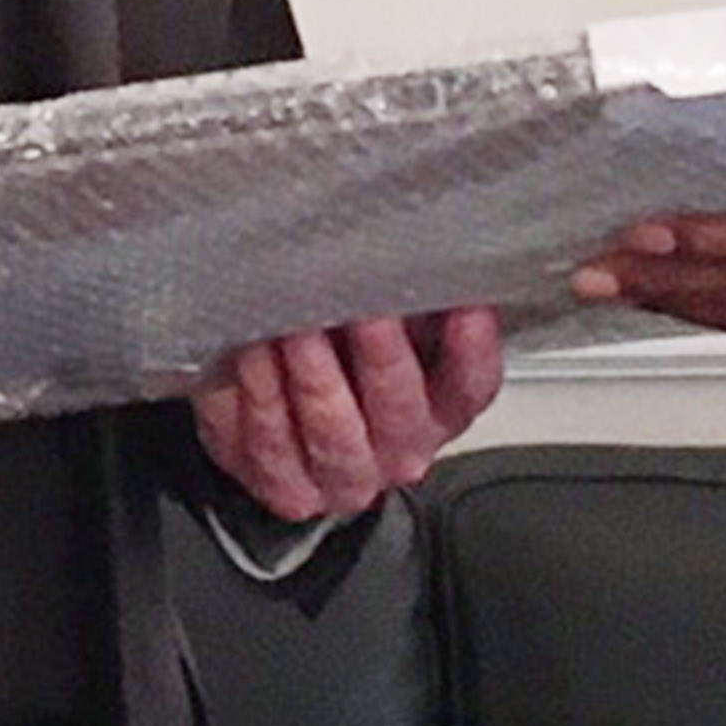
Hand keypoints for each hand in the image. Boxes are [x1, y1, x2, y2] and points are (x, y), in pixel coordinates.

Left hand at [191, 308, 508, 521]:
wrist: (278, 429)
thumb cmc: (341, 362)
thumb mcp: (386, 329)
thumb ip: (407, 300)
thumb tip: (411, 240)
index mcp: (441, 409)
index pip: (471, 384)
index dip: (472, 349)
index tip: (465, 307)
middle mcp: (400, 450)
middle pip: (398, 407)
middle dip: (381, 354)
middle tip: (365, 309)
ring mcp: (344, 476)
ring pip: (331, 428)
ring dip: (312, 372)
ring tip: (295, 324)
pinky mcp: (286, 485)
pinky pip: (271, 440)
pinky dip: (260, 390)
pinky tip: (252, 349)